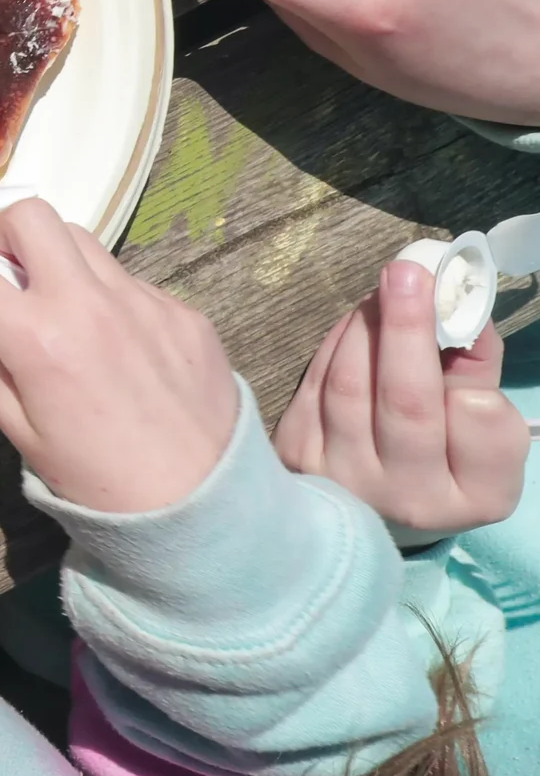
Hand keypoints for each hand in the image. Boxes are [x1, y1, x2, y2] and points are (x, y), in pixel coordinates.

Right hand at [0, 179, 241, 513]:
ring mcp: (144, 304)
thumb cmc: (97, 480)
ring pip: (85, 245)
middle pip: (34, 217)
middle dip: (9, 235)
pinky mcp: (185, 314)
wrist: (201, 509)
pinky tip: (128, 360)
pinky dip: (113, 307)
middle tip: (12, 279)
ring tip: (75, 326)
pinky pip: (132, 286)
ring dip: (61, 267)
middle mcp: (90, 308)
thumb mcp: (20, 428)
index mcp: (37, 342)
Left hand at [273, 261, 529, 541]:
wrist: (371, 503)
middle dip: (406, 330)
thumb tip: (459, 305)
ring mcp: (343, 480)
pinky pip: (315, 382)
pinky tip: (360, 320)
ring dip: (367, 326)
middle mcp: (407, 498)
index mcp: (472, 496)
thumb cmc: (440, 454)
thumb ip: (477, 370)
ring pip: (349, 385)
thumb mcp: (480, 426)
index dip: (473, 382)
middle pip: (405, 404)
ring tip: (388, 288)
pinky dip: (338, 342)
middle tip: (408, 272)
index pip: (480, 433)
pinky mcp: (294, 453)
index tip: (464, 329)